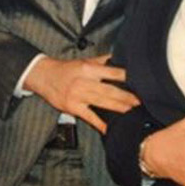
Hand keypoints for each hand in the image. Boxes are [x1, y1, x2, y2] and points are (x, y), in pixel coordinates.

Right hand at [24, 54, 139, 132]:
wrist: (44, 76)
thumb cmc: (67, 68)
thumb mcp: (85, 60)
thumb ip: (102, 60)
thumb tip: (119, 57)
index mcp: (89, 68)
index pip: (112, 73)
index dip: (126, 78)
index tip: (139, 82)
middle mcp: (85, 82)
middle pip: (110, 90)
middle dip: (126, 96)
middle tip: (140, 101)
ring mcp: (78, 96)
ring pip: (102, 103)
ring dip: (118, 107)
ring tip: (131, 111)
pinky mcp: (72, 107)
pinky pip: (89, 116)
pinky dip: (99, 123)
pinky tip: (108, 128)